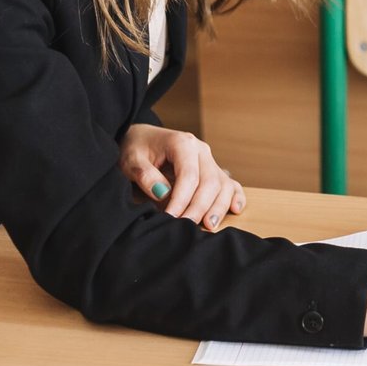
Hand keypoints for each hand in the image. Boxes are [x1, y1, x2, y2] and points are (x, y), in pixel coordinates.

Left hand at [118, 124, 244, 231]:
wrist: (142, 139)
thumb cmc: (137, 149)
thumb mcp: (132, 160)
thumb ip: (145, 175)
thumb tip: (163, 193)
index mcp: (182, 143)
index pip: (189, 175)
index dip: (182, 199)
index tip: (170, 218)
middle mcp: (201, 151)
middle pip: (210, 182)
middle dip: (199, 207)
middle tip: (186, 226)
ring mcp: (209, 161)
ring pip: (223, 185)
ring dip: (218, 207)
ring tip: (209, 226)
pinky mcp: (212, 171)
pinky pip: (230, 184)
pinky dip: (235, 197)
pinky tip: (235, 209)